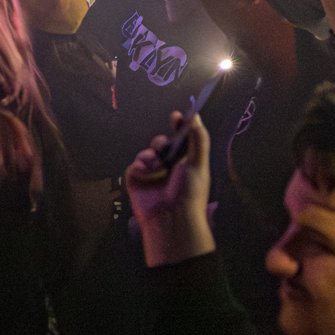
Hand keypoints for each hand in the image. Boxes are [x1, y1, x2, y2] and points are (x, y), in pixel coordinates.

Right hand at [124, 113, 213, 266]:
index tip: (176, 116)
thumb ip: (198, 138)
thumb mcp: (198, 162)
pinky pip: (135, 164)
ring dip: (151, 154)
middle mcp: (169, 165)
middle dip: (162, 141)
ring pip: (148, 151)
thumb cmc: (190, 191)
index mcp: (187, 160)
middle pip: (162, 142)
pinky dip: (141, 166)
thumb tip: (196, 116)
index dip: (179, 126)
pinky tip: (148, 174)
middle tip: (164, 146)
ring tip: (157, 165)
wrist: (171, 218)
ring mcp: (152, 173)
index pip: (182, 138)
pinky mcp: (137, 180)